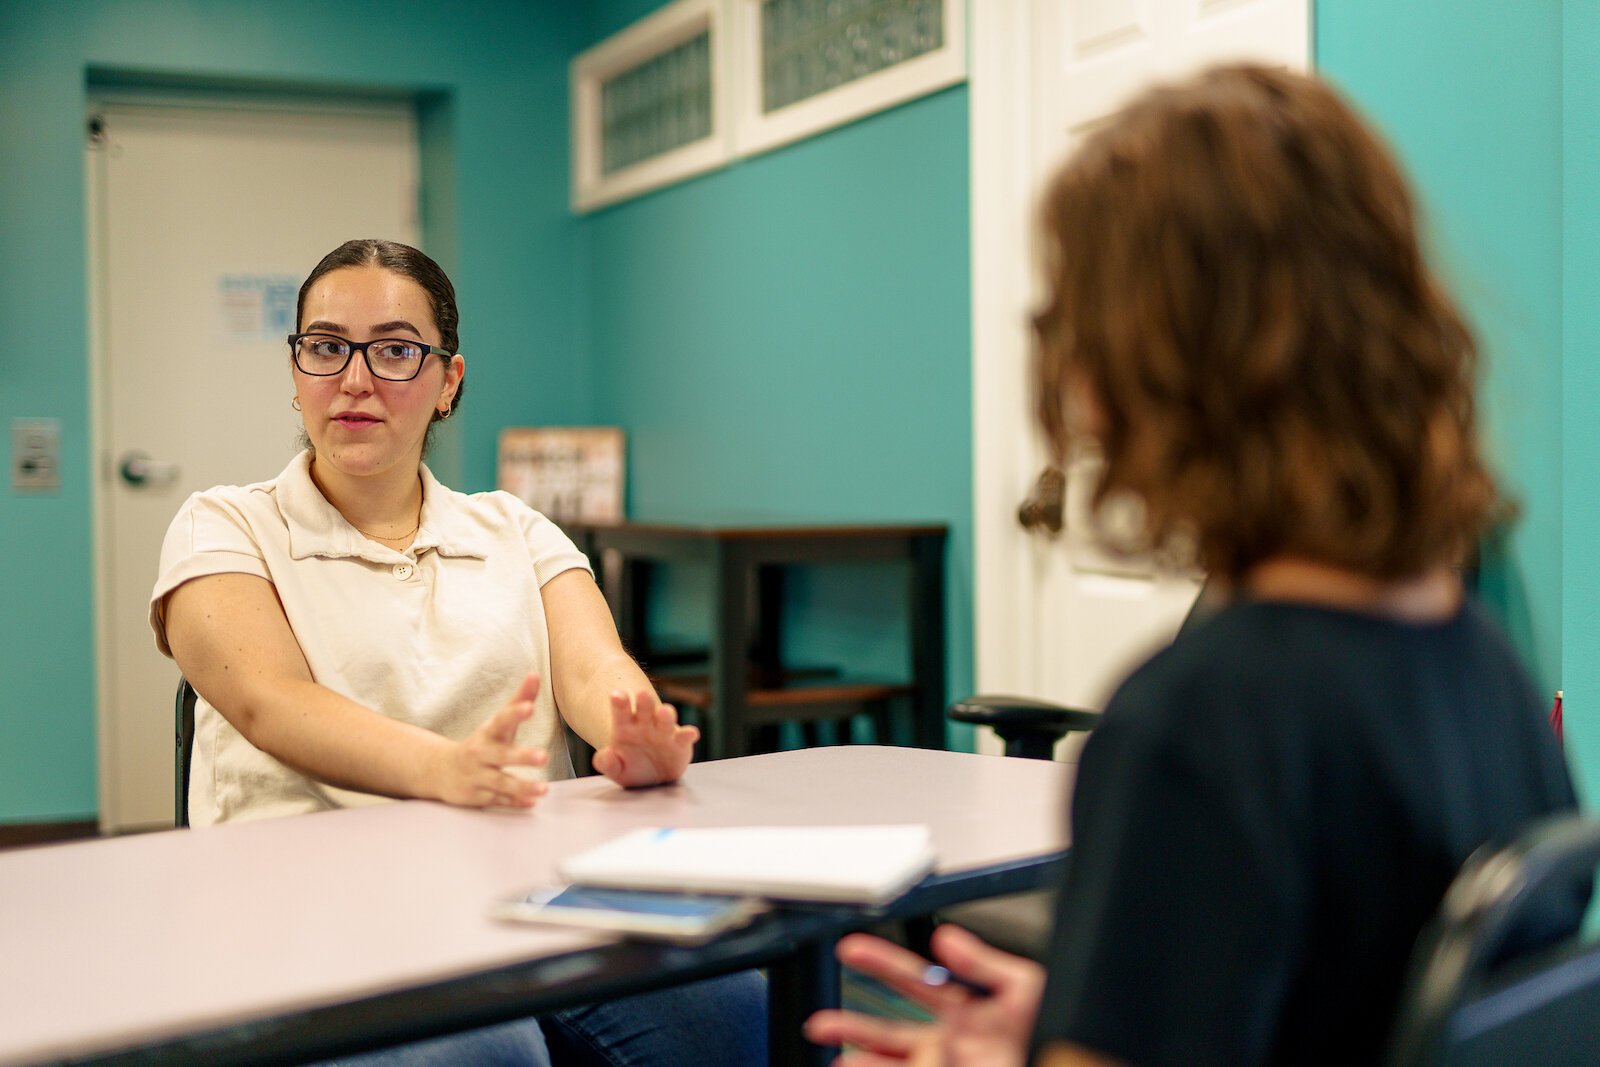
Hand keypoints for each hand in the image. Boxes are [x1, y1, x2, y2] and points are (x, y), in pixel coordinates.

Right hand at [428, 673, 549, 807]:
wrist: (441, 770)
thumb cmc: (482, 743)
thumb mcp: (497, 722)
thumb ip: (519, 700)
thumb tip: (535, 675)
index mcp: (488, 732)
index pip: (502, 720)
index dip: (515, 713)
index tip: (529, 707)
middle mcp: (480, 754)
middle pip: (502, 755)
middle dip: (522, 756)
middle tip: (544, 756)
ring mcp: (478, 776)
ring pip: (501, 783)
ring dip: (522, 786)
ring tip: (544, 789)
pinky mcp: (477, 796)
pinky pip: (497, 800)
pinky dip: (514, 802)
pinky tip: (531, 803)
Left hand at [590, 688, 698, 786]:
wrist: (652, 777)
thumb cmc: (631, 768)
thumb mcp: (616, 770)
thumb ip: (608, 764)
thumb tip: (607, 754)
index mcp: (626, 726)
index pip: (621, 711)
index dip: (619, 703)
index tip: (616, 695)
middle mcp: (646, 724)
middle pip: (645, 709)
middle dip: (644, 701)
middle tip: (642, 694)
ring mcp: (664, 732)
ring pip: (666, 718)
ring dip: (665, 714)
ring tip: (663, 712)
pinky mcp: (680, 743)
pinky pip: (685, 737)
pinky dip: (688, 734)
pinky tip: (691, 733)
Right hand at [805, 926, 1043, 1066]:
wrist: (1070, 1060)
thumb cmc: (1053, 1030)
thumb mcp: (1022, 988)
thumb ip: (983, 964)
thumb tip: (947, 939)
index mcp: (960, 1009)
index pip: (911, 980)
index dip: (880, 961)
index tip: (849, 948)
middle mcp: (946, 1042)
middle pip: (887, 1031)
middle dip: (851, 1025)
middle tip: (819, 1023)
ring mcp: (944, 1065)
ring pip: (891, 1063)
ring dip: (862, 1061)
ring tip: (836, 1062)